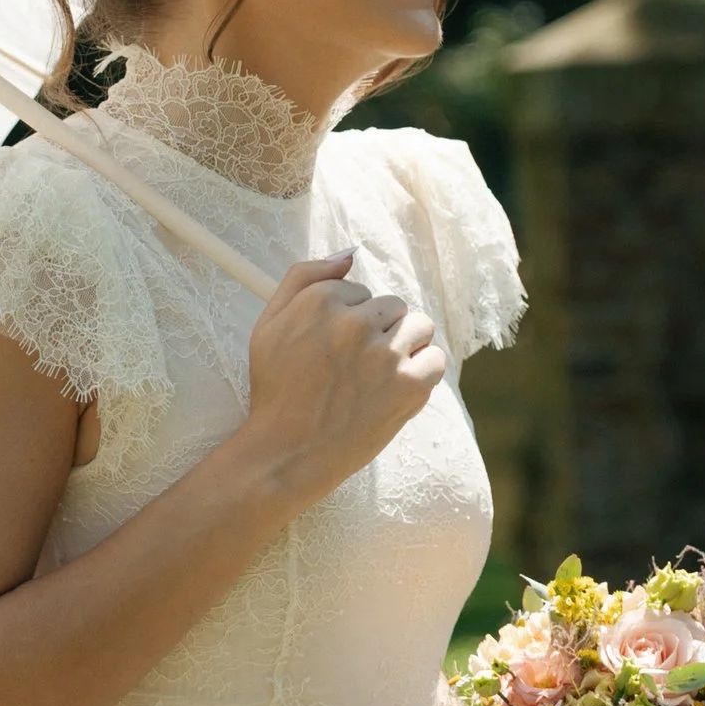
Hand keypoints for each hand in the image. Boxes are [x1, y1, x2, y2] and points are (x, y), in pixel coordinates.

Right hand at [240, 249, 444, 506]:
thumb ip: (304, 276)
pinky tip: (398, 385)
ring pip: (419, 325)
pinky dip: (423, 370)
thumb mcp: (268, 324)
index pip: (358, 290)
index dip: (347, 318)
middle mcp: (355, 323)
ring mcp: (385, 355)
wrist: (288, 453)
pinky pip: (436, 359)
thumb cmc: (275, 389)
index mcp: (320, 301)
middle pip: (392, 305)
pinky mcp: (409, 387)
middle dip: (378, 329)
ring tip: (381, 372)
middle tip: (356, 364)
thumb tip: (350, 252)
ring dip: (405, 344)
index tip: (334, 348)